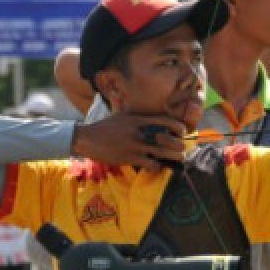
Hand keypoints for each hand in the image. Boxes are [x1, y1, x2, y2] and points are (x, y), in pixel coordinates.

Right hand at [72, 114, 186, 170]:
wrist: (86, 138)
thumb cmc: (104, 127)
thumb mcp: (120, 115)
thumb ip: (133, 112)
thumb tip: (134, 103)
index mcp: (138, 120)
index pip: (164, 121)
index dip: (177, 126)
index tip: (183, 132)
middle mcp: (139, 132)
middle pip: (167, 138)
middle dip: (179, 145)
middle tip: (183, 149)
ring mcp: (135, 145)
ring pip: (162, 153)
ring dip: (174, 157)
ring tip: (179, 159)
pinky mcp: (130, 158)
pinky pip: (151, 164)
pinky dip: (156, 166)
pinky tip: (156, 165)